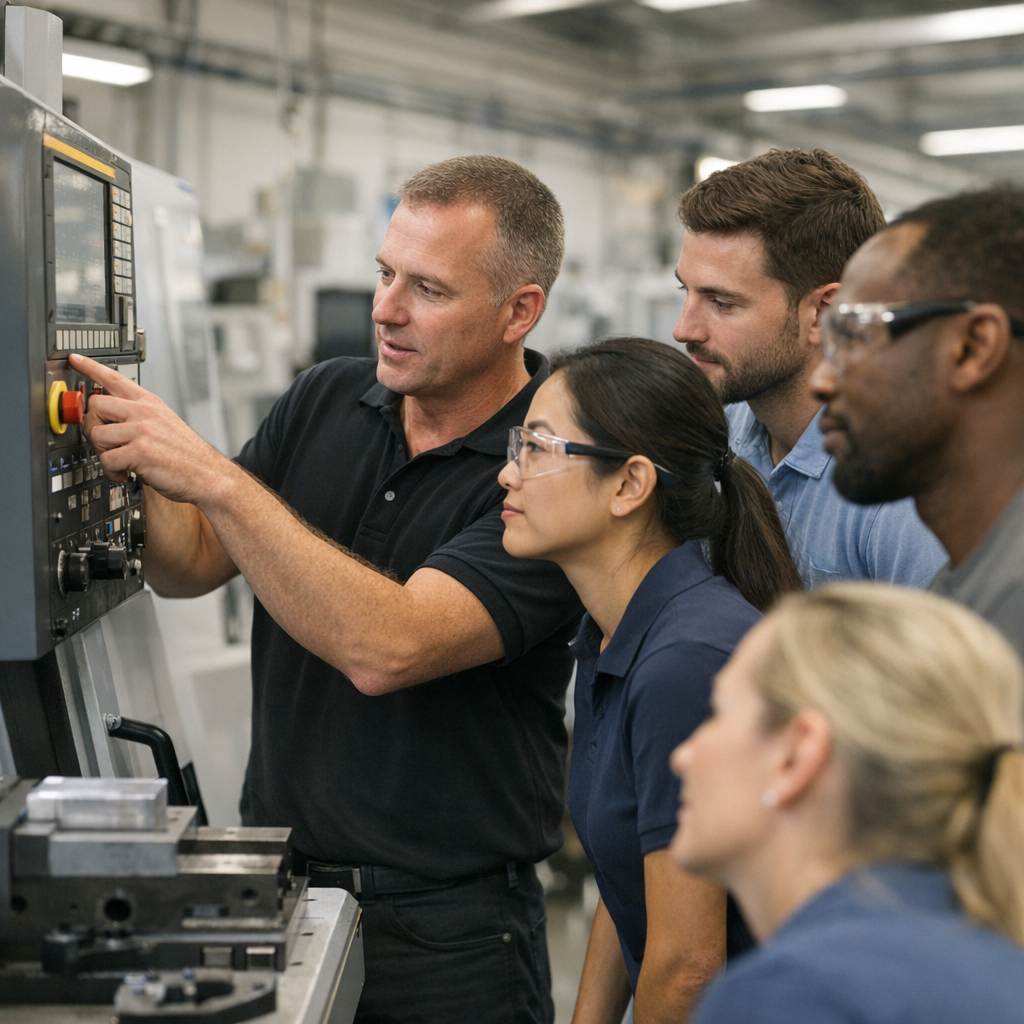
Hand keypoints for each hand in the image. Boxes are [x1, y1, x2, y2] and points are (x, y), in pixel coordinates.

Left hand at [71, 353, 230, 505]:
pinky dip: (112, 471)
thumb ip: (140, 417)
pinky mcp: (139, 452)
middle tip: (105, 442)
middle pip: (95, 405)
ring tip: (119, 462)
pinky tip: (125, 473)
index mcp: (150, 404)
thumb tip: (110, 421)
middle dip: (93, 426)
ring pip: (97, 435)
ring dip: (103, 453)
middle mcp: (145, 413)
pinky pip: (106, 459)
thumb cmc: (188, 456)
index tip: (75, 359)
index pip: (115, 378)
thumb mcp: (166, 424)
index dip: (91, 367)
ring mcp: (142, 431)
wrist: (208, 475)